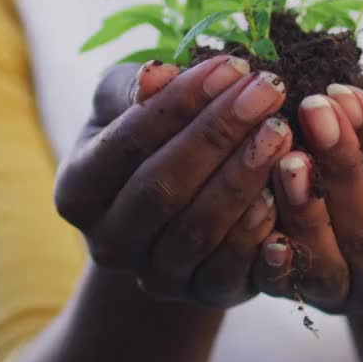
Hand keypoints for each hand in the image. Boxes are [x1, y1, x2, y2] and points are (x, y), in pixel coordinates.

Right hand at [56, 56, 293, 307]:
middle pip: (162, 189)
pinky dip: (259, 235)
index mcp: (79, 191)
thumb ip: (132, 87)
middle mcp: (108, 243)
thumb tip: (158, 75)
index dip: (180, 103)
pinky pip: (232, 272)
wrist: (167, 215)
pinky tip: (284, 193)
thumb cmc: (144, 141)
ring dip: (244, 178)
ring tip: (281, 130)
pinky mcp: (203, 296)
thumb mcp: (124, 107)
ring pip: (198, 232)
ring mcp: (155, 277)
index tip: (231, 65)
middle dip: (219, 134)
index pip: (127, 143)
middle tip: (269, 90)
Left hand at [253, 81, 362, 318]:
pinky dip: (263, 240)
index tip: (347, 95)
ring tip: (284, 151)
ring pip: (321, 259)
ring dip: (300, 204)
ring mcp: (339, 298)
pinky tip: (255, 200)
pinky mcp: (291, 294)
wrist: (361, 162)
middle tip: (311, 109)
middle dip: (338, 166)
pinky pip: (276, 277)